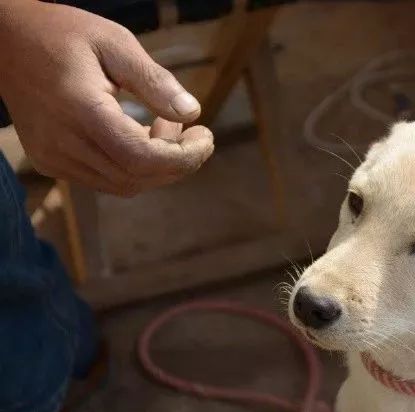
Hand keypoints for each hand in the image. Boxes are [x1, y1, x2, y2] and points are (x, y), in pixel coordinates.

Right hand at [0, 1, 213, 195]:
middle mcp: (62, 143)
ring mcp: (53, 157)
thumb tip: (192, 113)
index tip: (206, 137)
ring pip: (123, 185)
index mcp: (80, 110)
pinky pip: (104, 180)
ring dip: (157, 165)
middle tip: (193, 132)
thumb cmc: (62, 34)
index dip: (183, 158)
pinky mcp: (50, 162)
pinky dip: (134, 167)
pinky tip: (141, 134)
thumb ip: (154, 80)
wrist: (4, 42)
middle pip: (136, 178)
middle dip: (177, 161)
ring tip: (164, 125)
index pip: (140, 158)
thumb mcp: (114, 42)